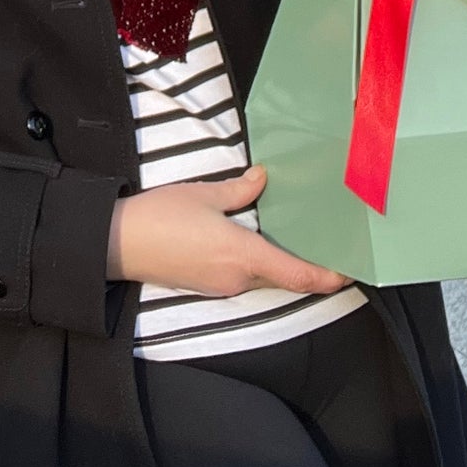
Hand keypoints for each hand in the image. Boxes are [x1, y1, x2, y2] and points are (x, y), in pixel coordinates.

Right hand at [106, 168, 351, 299]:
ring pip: (262, 277)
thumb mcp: (204, 194)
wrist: (117, 243)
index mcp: (244, 256)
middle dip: (305, 265)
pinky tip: (252, 241)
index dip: (328, 278)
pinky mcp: (206, 286)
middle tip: (323, 242)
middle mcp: (237, 279)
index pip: (298, 275)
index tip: (350, 273)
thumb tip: (263, 179)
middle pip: (283, 278)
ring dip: (278, 263)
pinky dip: (255, 264)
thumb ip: (240, 190)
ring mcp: (220, 286)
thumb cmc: (160, 217)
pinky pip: (241, 277)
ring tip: (290, 237)